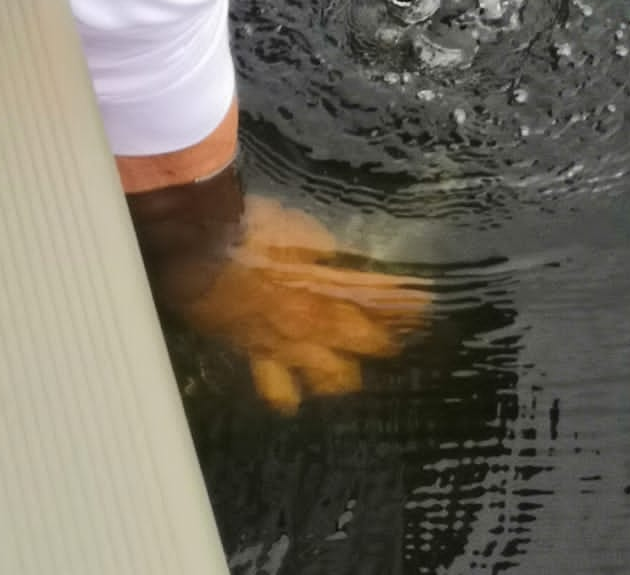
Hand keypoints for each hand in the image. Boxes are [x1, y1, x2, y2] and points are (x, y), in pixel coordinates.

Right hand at [143, 189, 430, 413]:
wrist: (201, 246)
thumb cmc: (252, 228)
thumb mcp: (302, 229)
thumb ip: (328, 250)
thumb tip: (344, 261)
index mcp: (331, 282)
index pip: (381, 298)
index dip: (408, 304)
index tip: (428, 306)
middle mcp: (316, 320)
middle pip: (367, 342)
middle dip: (389, 343)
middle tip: (403, 345)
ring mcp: (288, 343)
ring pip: (331, 378)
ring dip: (346, 377)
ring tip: (354, 377)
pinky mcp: (257, 354)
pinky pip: (276, 388)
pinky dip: (288, 397)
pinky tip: (295, 402)